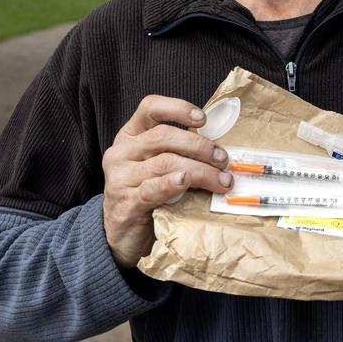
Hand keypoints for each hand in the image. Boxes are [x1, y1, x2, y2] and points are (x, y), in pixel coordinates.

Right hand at [102, 95, 233, 268]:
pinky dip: (172, 184)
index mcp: (130, 136)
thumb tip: (219, 148)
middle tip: (222, 159)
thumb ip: (178, 151)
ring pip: (165, 163)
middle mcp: (121, 152)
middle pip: (163, 136)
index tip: (203, 119)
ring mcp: (120, 178)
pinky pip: (152, 188)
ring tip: (221, 180)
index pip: (150, 107)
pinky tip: (186, 181)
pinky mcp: (126, 203)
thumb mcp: (157, 166)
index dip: (178, 108)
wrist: (121, 236)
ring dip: (200, 170)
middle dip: (199, 145)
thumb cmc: (147, 194)